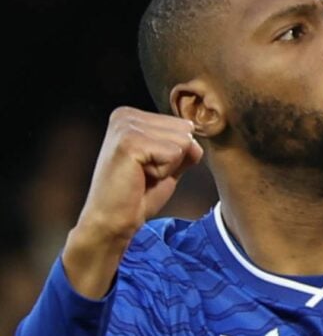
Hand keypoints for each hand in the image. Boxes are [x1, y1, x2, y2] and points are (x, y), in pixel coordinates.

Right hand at [63, 107, 202, 297]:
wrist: (113, 220)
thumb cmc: (137, 195)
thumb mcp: (169, 166)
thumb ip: (184, 150)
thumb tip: (196, 141)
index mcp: (132, 116)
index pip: (183, 126)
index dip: (175, 155)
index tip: (149, 167)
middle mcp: (126, 115)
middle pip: (185, 131)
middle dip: (174, 159)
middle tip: (146, 173)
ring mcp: (126, 127)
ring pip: (182, 141)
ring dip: (169, 166)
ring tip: (142, 175)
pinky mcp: (129, 142)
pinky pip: (174, 154)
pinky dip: (164, 172)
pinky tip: (141, 177)